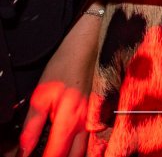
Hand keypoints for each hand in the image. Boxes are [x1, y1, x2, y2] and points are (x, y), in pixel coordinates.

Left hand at [19, 11, 100, 156]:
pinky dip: (89, 146)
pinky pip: (97, 137)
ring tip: (63, 151)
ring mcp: (98, 120)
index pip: (55, 155)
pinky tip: (79, 144)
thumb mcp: (41, 95)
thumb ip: (32, 125)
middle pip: (75, 156)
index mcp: (69, 122)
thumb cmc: (64, 67)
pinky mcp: (104, 113)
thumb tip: (25, 149)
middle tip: (49, 155)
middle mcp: (87, 125)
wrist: (90, 46)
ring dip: (75, 154)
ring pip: (88, 149)